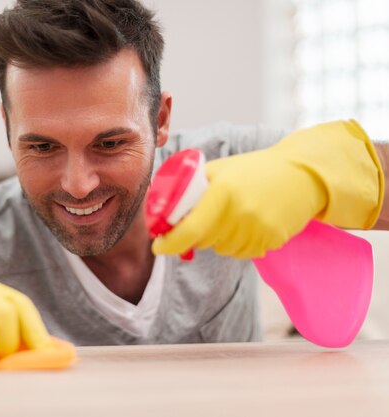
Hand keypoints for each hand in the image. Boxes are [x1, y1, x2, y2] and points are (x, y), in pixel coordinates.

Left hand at [152, 120, 382, 258]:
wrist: (302, 175)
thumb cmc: (254, 170)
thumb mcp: (220, 170)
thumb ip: (193, 188)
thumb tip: (164, 209)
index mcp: (223, 194)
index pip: (190, 230)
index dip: (170, 243)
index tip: (158, 245)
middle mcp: (240, 215)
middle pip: (202, 241)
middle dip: (193, 234)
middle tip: (200, 218)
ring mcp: (257, 230)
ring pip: (221, 249)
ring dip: (217, 238)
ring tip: (231, 214)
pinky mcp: (271, 241)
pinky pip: (242, 252)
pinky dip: (237, 243)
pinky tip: (247, 223)